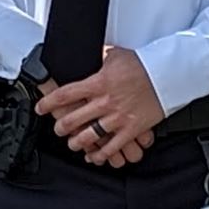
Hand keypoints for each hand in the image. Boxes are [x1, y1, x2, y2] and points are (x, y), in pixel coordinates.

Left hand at [35, 45, 164, 167]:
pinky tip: (94, 156)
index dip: (48, 103)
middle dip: (60, 127)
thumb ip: (98, 57)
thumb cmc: (143, 64)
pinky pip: (111, 147)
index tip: (41, 108)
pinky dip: (100, 154)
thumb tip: (89, 53)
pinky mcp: (131, 129)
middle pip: (72, 119)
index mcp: (97, 83)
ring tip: (73, 143)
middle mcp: (104, 102)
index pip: (64, 95)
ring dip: (76, 142)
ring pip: (88, 137)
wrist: (168, 74)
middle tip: (57, 129)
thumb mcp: (115, 55)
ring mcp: (117, 118)